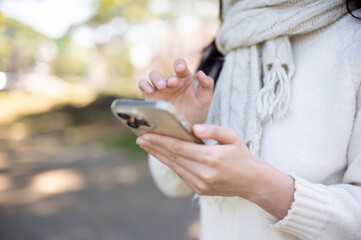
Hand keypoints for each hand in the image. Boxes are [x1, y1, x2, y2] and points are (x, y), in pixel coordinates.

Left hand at [136, 124, 294, 218]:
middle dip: (154, 147)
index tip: (146, 134)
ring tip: (146, 145)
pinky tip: (161, 155)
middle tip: (139, 137)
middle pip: (172, 158)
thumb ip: (213, 130)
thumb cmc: (241, 155)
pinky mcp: (199, 190)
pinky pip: (180, 174)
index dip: (160, 140)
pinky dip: (169, 163)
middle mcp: (204, 173)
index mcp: (212, 158)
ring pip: (173, 167)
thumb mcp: (232, 136)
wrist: (251, 181)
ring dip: (158, 155)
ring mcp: (201, 184)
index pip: (179, 148)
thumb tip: (193, 128)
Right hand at [138, 58, 213, 124]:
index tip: (180, 69)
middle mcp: (171, 83)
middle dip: (168, 77)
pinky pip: (143, 85)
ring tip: (162, 87)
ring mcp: (160, 89)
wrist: (185, 129)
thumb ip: (207, 85)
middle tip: (171, 84)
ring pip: (153, 76)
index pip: (181, 66)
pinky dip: (144, 85)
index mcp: (184, 79)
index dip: (180, 64)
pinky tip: (149, 90)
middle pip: (165, 72)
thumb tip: (200, 72)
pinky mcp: (151, 97)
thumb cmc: (196, 112)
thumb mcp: (205, 100)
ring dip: (156, 79)